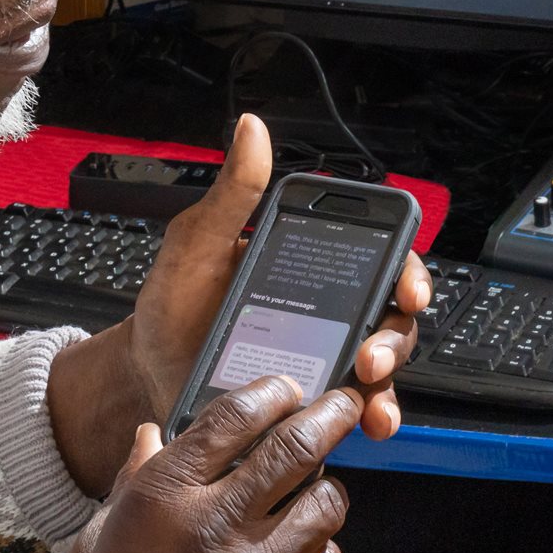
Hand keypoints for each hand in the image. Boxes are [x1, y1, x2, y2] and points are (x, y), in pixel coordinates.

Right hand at [42, 376, 358, 552]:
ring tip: (319, 486)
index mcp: (164, 494)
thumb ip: (135, 477)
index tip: (285, 389)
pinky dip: (324, 546)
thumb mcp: (101, 534)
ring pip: (324, 501)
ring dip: (328, 486)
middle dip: (330, 415)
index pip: (233, 416)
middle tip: (344, 404)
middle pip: (293, 446)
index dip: (269, 392)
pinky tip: (305, 545)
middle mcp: (214, 522)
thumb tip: (152, 435)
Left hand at [46, 114, 430, 495]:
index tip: (405, 285)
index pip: (376, 258)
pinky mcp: (308, 406)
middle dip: (395, 333)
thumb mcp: (197, 243)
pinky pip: (352, 412)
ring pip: (381, 368)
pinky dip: (368, 416)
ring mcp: (321, 360)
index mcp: (306, 267)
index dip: (405, 268)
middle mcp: (325, 314)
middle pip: (390, 317)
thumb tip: (252, 131)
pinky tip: (361, 422)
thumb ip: (232, 193)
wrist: (146, 370)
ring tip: (366, 386)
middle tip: (371, 350)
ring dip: (389, 380)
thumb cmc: (172, 303)